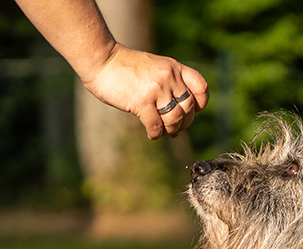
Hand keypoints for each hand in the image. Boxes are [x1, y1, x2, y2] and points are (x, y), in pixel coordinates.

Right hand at [82, 44, 209, 139]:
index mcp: (175, 67)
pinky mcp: (142, 101)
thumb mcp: (155, 67)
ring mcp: (156, 89)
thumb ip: (170, 84)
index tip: (191, 111)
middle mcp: (169, 77)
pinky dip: (155, 134)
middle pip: (189, 109)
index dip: (200, 104)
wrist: (101, 60)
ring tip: (162, 130)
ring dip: (170, 130)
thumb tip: (182, 115)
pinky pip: (156, 126)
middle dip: (184, 123)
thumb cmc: (126, 68)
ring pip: (175, 120)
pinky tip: (151, 133)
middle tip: (173, 128)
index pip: (201, 88)